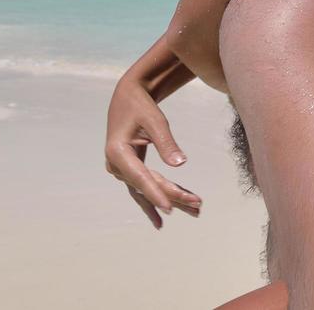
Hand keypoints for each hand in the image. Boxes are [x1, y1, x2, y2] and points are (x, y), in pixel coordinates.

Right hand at [105, 74, 202, 228]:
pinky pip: (143, 187)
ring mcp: (121, 169)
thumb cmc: (141, 106)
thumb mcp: (154, 120)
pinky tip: (164, 217)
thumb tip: (180, 164)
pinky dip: (156, 198)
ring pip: (147, 189)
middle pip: (147, 186)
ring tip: (194, 210)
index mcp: (118, 152)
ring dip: (170, 199)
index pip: (141, 177)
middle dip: (173, 196)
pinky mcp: (128, 169)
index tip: (171, 208)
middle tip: (198, 206)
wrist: (128, 96)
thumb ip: (166, 142)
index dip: (156, 193)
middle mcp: (116, 165)